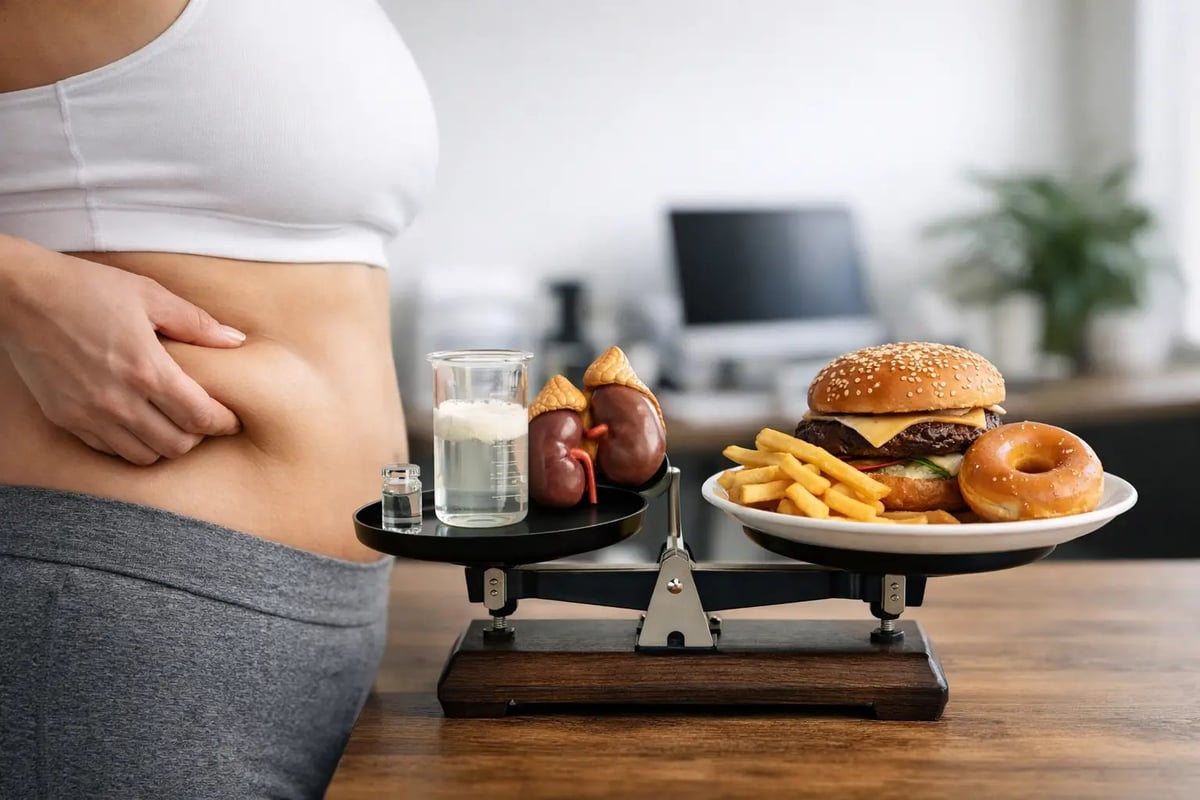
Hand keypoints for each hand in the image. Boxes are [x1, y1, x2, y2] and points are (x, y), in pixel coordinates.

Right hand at [0, 247, 245, 464]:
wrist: (21, 295)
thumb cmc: (87, 289)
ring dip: (165, 444)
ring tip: (170, 422)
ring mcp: (90, 415)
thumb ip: (197, 324)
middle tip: (201, 419)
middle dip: (198, 436)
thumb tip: (236, 340)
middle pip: (177, 445)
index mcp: (147, 370)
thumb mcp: (150, 296)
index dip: (224, 423)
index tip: (231, 418)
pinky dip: (132, 444)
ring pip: (145, 456)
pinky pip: (111, 450)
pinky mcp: (66, 419)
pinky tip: (137, 422)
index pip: (200, 417)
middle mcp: (119, 401)